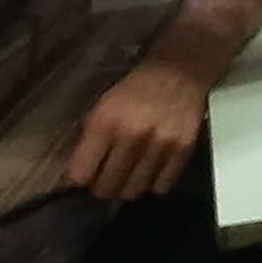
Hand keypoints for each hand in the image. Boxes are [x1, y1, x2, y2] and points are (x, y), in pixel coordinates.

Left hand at [66, 59, 209, 201]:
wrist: (179, 71)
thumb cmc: (135, 90)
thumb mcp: (102, 108)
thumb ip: (90, 142)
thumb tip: (77, 175)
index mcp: (105, 123)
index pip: (81, 174)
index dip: (80, 179)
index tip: (85, 176)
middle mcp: (132, 136)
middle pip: (107, 187)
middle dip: (103, 186)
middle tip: (108, 177)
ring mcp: (160, 144)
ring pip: (134, 191)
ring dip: (128, 187)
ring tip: (130, 175)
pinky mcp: (184, 149)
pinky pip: (162, 185)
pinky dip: (154, 183)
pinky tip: (151, 170)